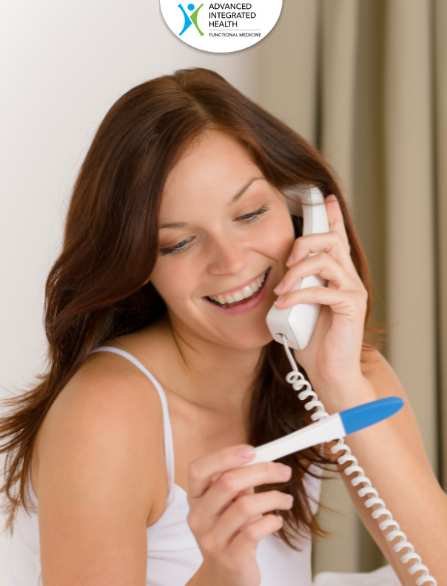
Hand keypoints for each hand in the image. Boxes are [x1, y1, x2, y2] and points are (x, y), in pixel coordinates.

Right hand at [186, 444, 293, 585]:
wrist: (224, 577)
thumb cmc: (230, 531)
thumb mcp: (228, 504)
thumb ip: (238, 482)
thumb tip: (263, 457)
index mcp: (196, 497)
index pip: (199, 469)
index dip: (225, 456)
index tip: (252, 451)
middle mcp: (199, 517)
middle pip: (228, 482)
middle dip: (262, 471)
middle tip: (284, 471)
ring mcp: (212, 538)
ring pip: (245, 506)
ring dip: (273, 498)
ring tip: (285, 500)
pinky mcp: (230, 557)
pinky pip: (254, 531)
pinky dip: (272, 521)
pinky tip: (276, 520)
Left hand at [272, 194, 367, 392]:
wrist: (327, 372)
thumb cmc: (311, 340)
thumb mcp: (297, 305)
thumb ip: (294, 285)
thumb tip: (275, 273)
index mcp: (335, 273)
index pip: (336, 236)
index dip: (330, 216)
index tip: (323, 198)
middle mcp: (348, 277)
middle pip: (331, 239)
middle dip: (304, 242)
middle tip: (286, 260)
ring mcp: (352, 290)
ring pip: (327, 259)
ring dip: (297, 271)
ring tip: (281, 290)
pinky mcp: (352, 306)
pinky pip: (324, 290)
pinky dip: (299, 295)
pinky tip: (283, 304)